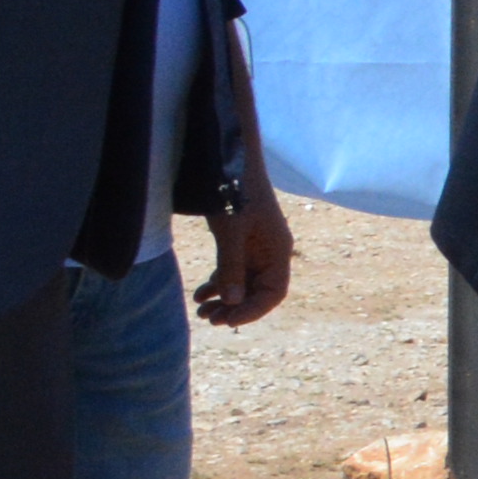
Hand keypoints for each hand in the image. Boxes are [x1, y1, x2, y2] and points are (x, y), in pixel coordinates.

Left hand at [194, 179, 295, 324]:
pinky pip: (232, 271)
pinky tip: (200, 293)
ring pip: (242, 284)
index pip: (273, 292)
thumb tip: (232, 302)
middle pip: (257, 292)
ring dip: (224, 300)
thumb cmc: (235, 191)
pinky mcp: (239, 242)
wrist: (229, 159)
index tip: (228, 320)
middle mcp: (269, 252)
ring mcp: (254, 247)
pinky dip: (217, 284)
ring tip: (201, 312)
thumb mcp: (231, 231)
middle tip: (209, 319)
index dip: (253, 310)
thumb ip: (231, 266)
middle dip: (234, 308)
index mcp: (277, 250)